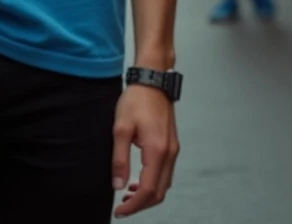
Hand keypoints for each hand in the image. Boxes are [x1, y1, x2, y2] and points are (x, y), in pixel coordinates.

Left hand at [112, 85, 179, 216]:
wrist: (152, 80)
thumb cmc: (136, 100)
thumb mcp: (120, 128)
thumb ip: (119, 159)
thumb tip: (118, 185)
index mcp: (157, 151)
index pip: (148, 190)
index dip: (134, 205)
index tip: (119, 211)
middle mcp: (170, 153)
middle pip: (160, 192)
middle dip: (141, 205)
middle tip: (122, 207)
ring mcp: (173, 149)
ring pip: (165, 184)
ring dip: (148, 195)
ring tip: (128, 196)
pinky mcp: (172, 145)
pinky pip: (166, 173)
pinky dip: (154, 183)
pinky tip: (139, 181)